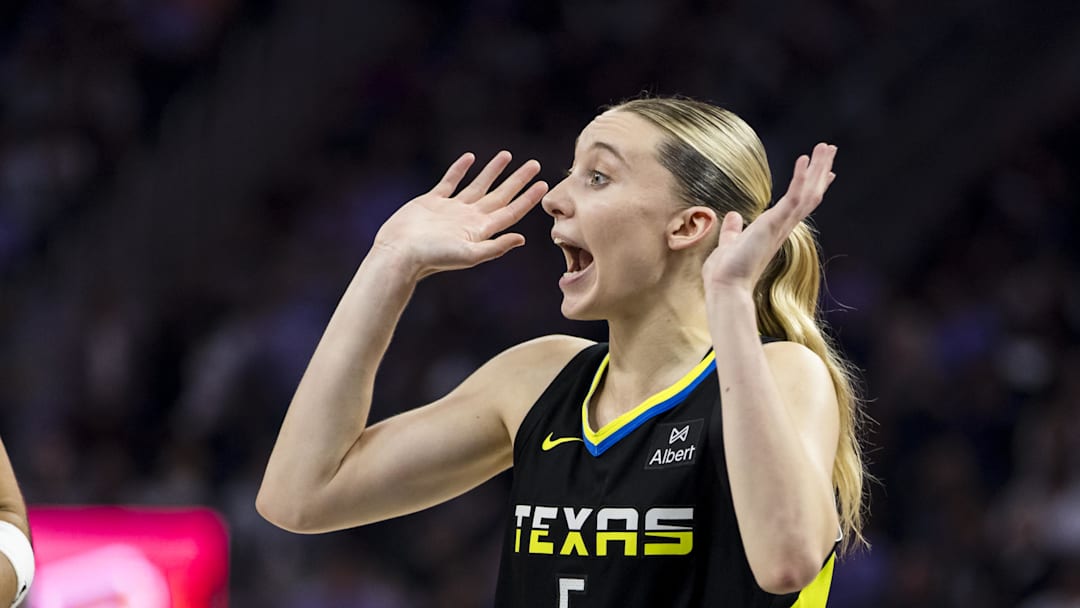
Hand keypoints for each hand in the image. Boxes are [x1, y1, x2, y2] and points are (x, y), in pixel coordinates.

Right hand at [373, 151, 548, 279]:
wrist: (399, 253)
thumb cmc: (432, 257)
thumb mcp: (468, 254)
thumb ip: (495, 247)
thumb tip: (522, 239)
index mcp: (480, 231)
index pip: (511, 212)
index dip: (528, 198)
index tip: (544, 184)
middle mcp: (469, 219)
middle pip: (500, 196)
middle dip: (517, 181)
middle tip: (534, 164)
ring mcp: (451, 210)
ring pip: (477, 185)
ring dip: (492, 171)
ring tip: (507, 155)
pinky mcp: (432, 202)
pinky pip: (450, 182)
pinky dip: (460, 170)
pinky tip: (469, 158)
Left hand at [702, 143, 836, 293]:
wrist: (725, 287)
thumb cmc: (727, 272)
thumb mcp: (729, 244)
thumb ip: (733, 230)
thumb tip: (733, 216)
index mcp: (774, 230)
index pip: (799, 205)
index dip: (812, 187)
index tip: (826, 173)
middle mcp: (783, 227)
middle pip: (810, 194)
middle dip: (820, 171)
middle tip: (830, 149)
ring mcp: (781, 226)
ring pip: (808, 193)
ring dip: (817, 169)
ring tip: (826, 147)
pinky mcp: (774, 224)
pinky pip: (793, 197)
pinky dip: (800, 178)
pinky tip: (804, 159)